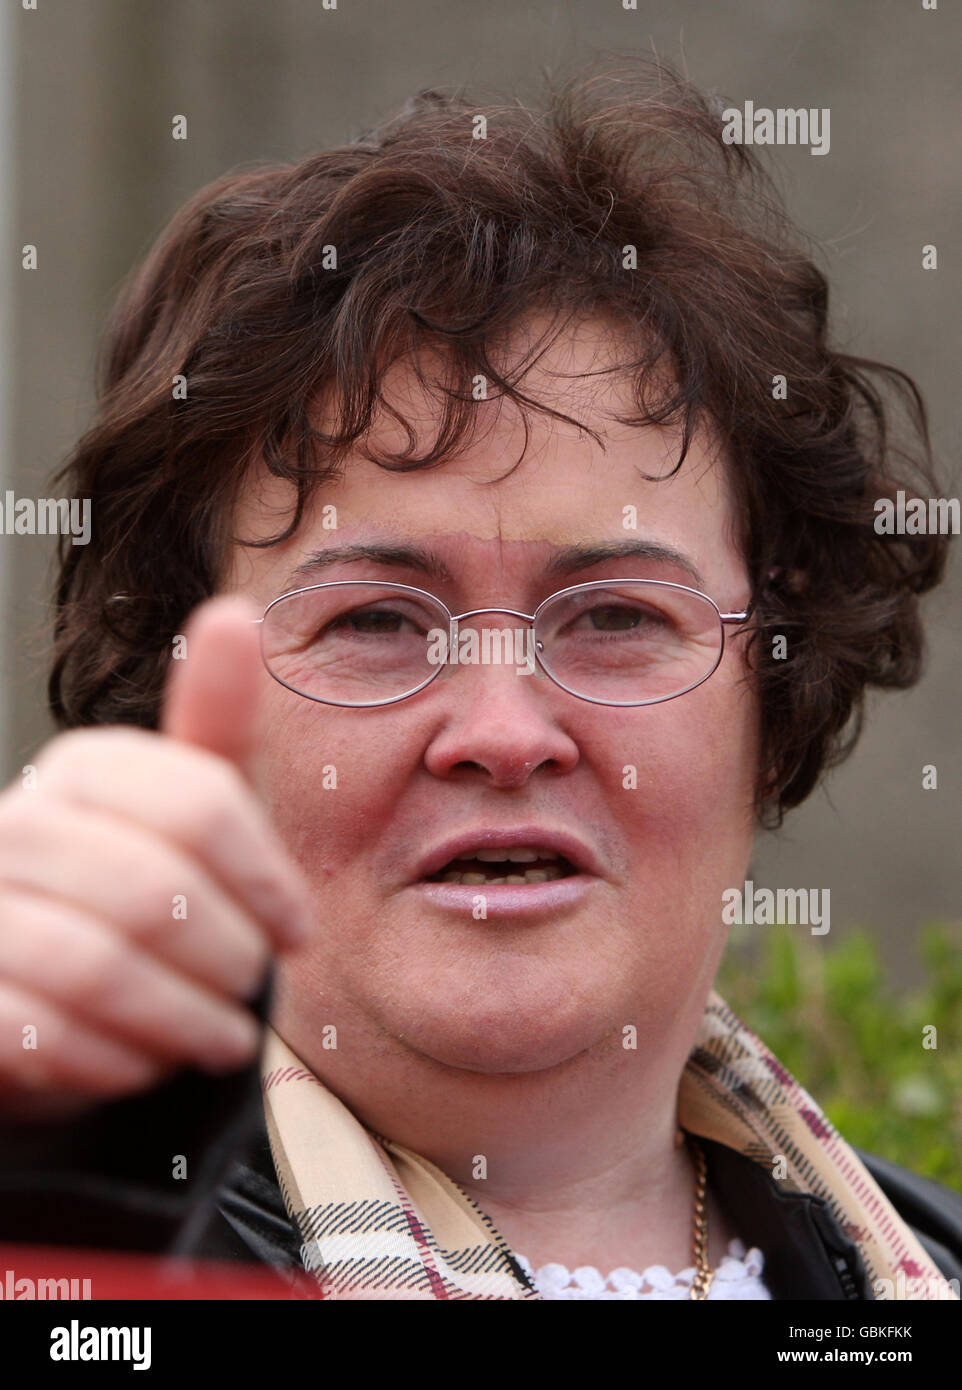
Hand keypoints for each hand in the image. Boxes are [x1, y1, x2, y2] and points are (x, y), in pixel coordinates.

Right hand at [0, 596, 313, 1120]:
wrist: (36, 1003)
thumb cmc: (129, 901)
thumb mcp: (182, 817)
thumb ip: (212, 732)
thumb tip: (235, 613)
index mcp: (83, 768)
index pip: (201, 803)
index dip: (268, 879)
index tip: (297, 932)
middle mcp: (13, 824)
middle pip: (157, 890)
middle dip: (227, 959)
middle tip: (252, 997)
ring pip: (99, 964)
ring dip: (182, 1018)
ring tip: (220, 1038)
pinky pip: (44, 1030)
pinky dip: (115, 1061)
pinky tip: (143, 1062)